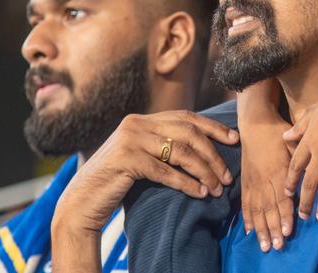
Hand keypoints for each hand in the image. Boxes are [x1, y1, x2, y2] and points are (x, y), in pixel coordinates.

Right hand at [53, 110, 237, 236]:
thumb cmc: (116, 182)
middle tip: (228, 175)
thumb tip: (203, 147)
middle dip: (213, 154)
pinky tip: (200, 193)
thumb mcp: (141, 156)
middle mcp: (136, 124)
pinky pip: (165, 171)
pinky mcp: (125, 160)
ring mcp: (129, 140)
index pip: (186, 117)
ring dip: (204, 171)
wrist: (82, 201)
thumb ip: (162, 145)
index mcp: (142, 120)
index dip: (212, 127)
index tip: (234, 140)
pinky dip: (186, 183)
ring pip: (180, 152)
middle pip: (187, 133)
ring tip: (218, 188)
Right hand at [240, 114, 296, 252]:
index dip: (285, 215)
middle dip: (273, 228)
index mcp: (278, 170)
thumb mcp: (293, 142)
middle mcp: (264, 179)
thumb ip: (302, 159)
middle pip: (269, 208)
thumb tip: (314, 173)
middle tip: (277, 245)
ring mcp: (253, 181)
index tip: (289, 230)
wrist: (255, 123)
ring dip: (261, 228)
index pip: (282, 197)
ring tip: (264, 244)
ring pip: (257, 209)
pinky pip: (246, 202)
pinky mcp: (245, 181)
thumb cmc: (278, 132)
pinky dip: (247, 217)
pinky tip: (249, 230)